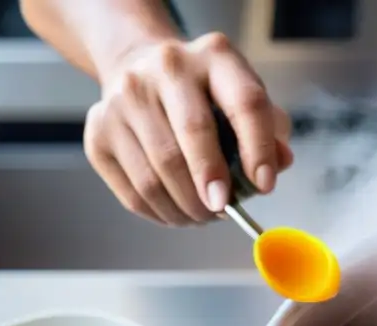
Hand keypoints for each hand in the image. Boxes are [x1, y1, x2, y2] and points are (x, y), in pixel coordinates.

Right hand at [84, 33, 293, 225]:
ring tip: (204, 215)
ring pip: (157, 173)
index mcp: (215, 58)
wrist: (140, 68)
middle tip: (224, 210)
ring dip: (186, 208)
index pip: (245, 103)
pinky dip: (160, 212)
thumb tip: (278, 165)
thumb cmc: (206, 95)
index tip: (263, 186)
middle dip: (212, 184)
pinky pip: (133, 191)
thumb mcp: (244, 98)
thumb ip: (270, 132)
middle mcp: (165, 69)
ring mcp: (123, 99)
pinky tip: (178, 213)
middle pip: (192, 136)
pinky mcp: (98, 132)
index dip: (258, 149)